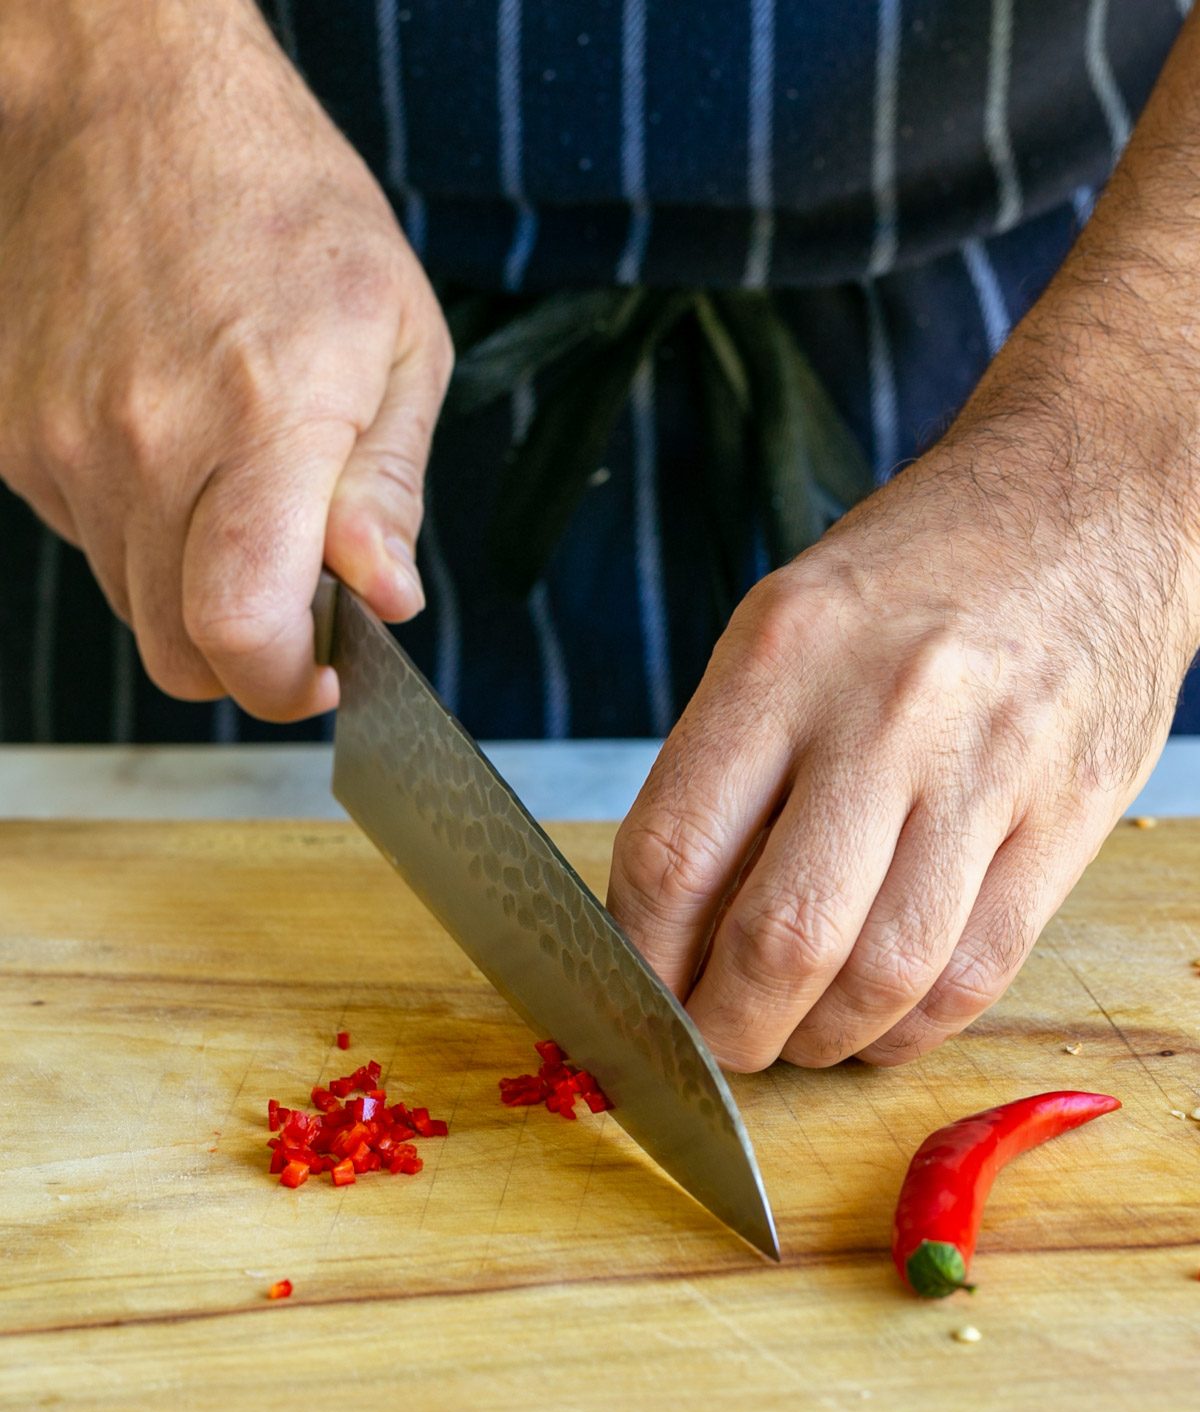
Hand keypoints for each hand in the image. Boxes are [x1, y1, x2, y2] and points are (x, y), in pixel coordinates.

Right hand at [0, 0, 450, 718]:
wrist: (127, 101)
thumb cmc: (283, 203)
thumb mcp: (399, 337)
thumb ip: (389, 489)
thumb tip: (386, 599)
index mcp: (261, 422)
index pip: (241, 628)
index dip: (286, 684)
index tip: (326, 670)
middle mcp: (144, 446)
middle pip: (181, 648)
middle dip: (250, 653)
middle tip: (300, 598)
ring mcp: (63, 443)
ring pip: (133, 602)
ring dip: (195, 586)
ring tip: (239, 487)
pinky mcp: (15, 435)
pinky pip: (86, 536)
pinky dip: (140, 528)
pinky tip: (175, 447)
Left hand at [608, 387, 1199, 1069]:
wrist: (1089, 507)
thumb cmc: (913, 575)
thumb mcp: (783, 625)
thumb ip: (725, 766)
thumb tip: (673, 927)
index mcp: (784, 655)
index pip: (673, 853)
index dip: (641, 957)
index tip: (636, 993)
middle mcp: (884, 712)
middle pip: (782, 938)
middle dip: (726, 1030)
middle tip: (713, 1044)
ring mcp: (988, 768)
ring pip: (884, 977)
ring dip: (819, 1043)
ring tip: (794, 1034)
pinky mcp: (1070, 816)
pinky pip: (976, 972)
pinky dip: (910, 1028)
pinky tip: (878, 1019)